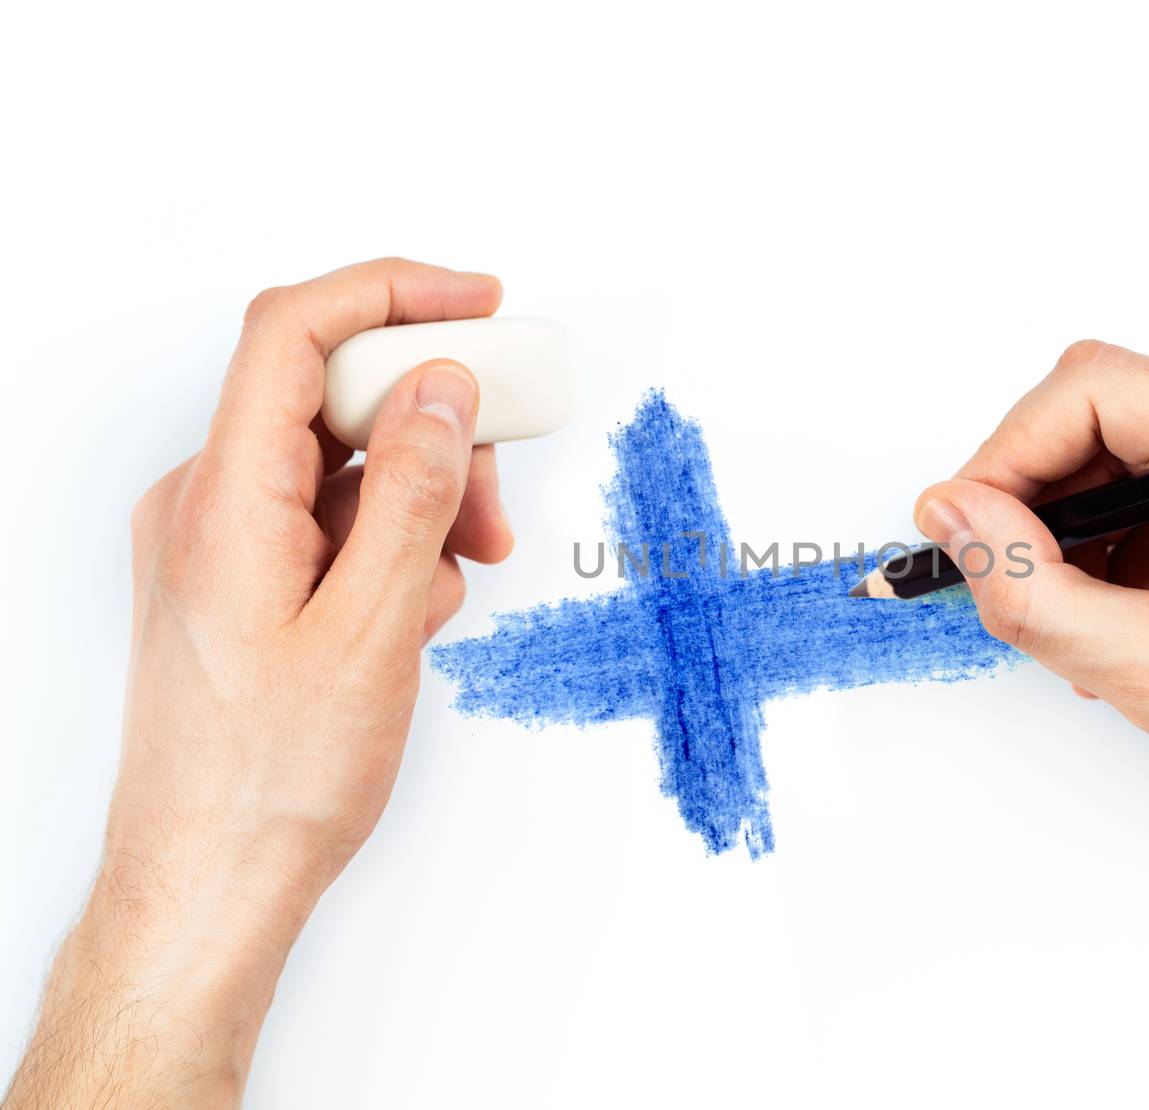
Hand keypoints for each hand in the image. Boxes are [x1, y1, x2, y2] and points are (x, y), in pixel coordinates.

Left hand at [4, 259, 511, 1107]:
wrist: (210, 882)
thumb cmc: (272, 780)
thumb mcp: (372, 627)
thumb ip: (411, 493)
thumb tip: (444, 389)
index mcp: (222, 497)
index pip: (295, 331)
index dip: (393, 293)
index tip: (481, 305)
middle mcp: (210, 501)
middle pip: (335, 398)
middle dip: (435, 429)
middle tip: (498, 498)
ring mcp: (225, 541)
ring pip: (344, 463)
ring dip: (423, 499)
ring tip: (459, 576)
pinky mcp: (247, 578)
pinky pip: (331, 518)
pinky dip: (391, 542)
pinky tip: (414, 610)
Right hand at [917, 340, 1148, 1102]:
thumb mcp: (1144, 666)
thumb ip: (1025, 584)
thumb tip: (950, 512)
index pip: (1094, 389)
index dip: (1008, 453)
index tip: (966, 524)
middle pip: (1110, 415)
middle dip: (1043, 501)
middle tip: (1013, 581)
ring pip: (1134, 459)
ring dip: (1083, 534)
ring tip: (1085, 625)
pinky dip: (1128, 550)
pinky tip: (1128, 622)